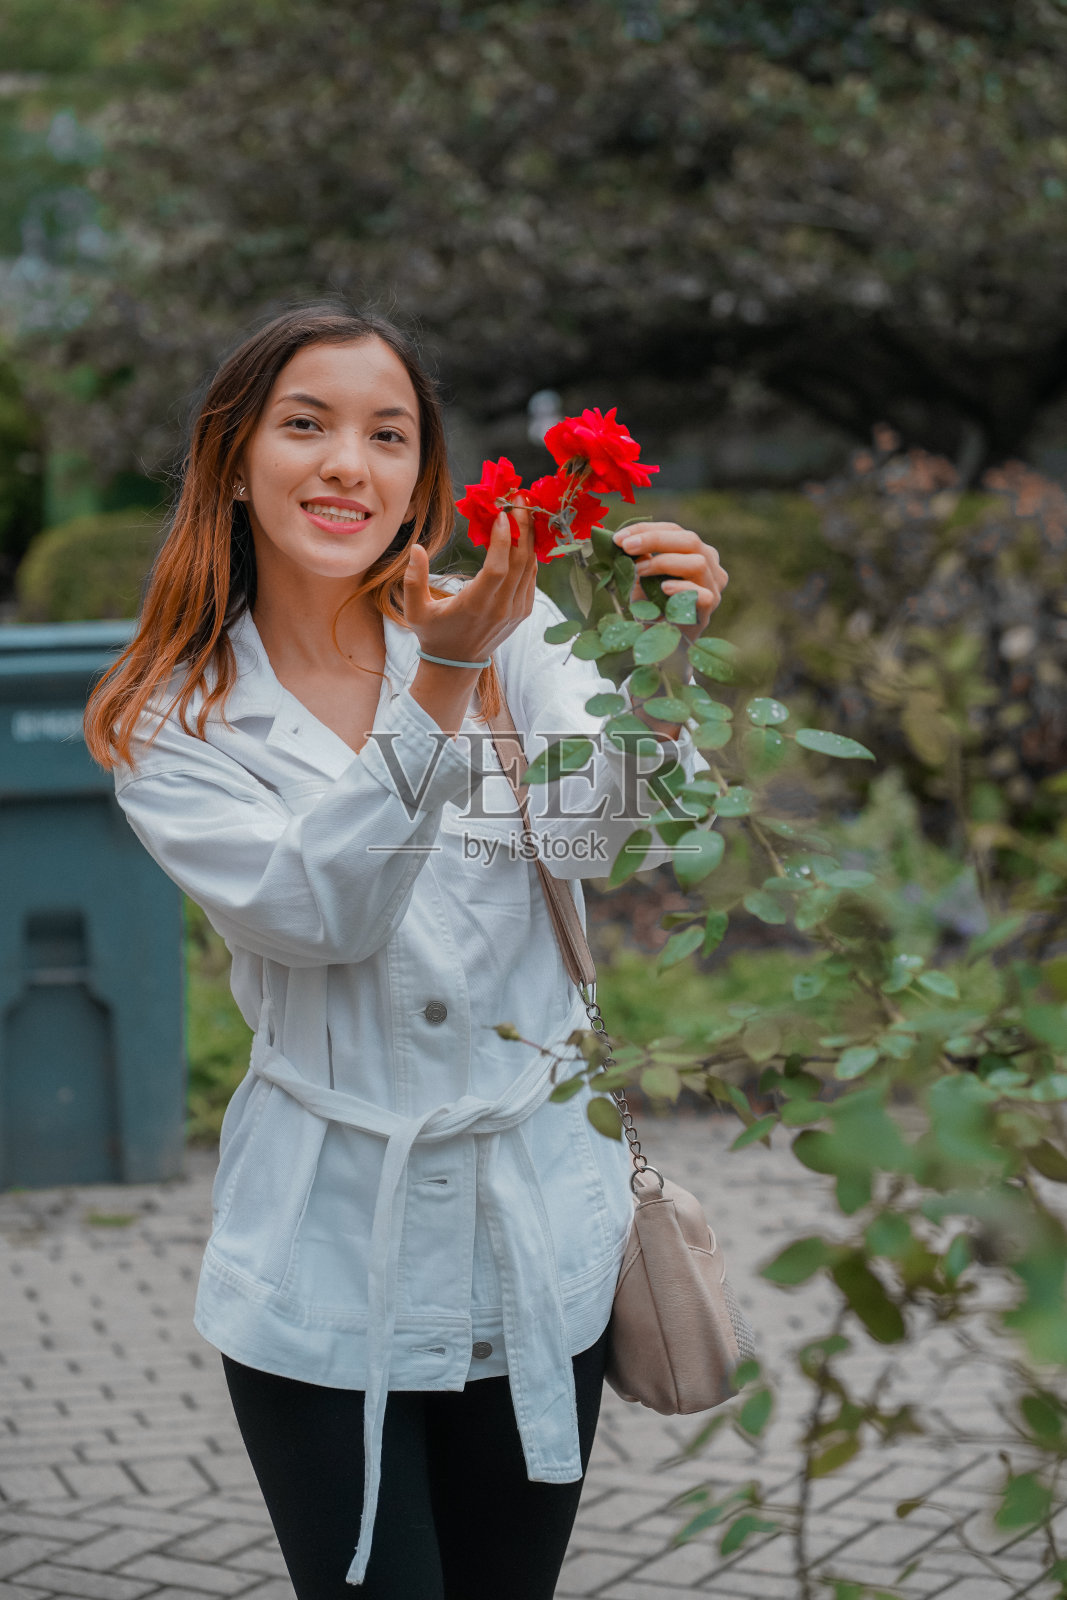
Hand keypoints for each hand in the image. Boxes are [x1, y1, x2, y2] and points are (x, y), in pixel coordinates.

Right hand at [404, 502, 537, 661]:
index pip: (497, 568)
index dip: (503, 540)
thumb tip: (416, 549)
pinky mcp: (522, 611)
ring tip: (525, 511)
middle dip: (523, 527)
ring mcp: (515, 611)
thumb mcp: (415, 610)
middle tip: (520, 500)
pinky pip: (531, 578)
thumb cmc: (434, 634)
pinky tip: (525, 535)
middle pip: (520, 562)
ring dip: (529, 537)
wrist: (456, 664)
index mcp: (475, 606)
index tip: (502, 514)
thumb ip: (413, 580)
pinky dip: (530, 555)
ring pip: (530, 568)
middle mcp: (500, 608)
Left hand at [611, 522, 727, 641]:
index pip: (674, 530)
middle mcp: (710, 565)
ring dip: (663, 563)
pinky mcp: (710, 608)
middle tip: (627, 546)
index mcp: (696, 551)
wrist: (661, 642)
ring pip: (697, 562)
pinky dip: (681, 588)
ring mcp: (713, 586)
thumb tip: (623, 539)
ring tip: (639, 571)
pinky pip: (701, 594)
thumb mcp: (642, 577)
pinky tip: (663, 588)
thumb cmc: (653, 606)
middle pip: (690, 540)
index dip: (646, 529)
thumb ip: (639, 558)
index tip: (619, 537)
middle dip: (654, 539)